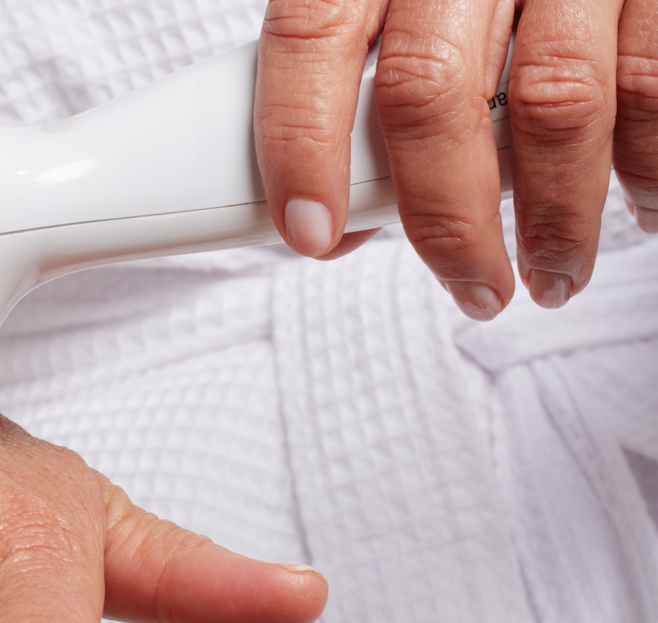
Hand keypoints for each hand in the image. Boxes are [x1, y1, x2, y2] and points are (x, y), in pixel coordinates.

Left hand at [255, 0, 657, 318]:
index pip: (310, 35)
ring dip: (556, 215)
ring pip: (555, 103)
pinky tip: (630, 204)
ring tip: (551, 274)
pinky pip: (649, 83)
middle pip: (432, 91)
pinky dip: (642, 162)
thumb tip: (350, 220)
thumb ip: (359, 88)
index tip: (310, 233)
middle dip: (446, 220)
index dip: (300, 141)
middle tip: (470, 286)